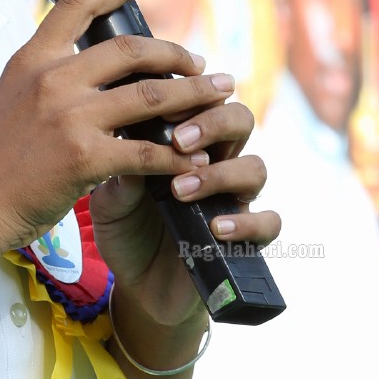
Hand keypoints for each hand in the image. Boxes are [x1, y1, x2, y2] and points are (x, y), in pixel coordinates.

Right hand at [0, 0, 247, 257]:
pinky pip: (148, 151)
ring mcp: (68, 117)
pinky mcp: (84, 159)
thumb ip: (45, 78)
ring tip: (218, 96)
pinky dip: (177, 155)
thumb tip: (88, 67)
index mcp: (31, 60)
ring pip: (152, 94)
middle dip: (176, 53)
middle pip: (130, 48)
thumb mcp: (9, 100)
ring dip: (194, 95)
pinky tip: (194, 160)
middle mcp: (51, 79)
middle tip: (201, 64)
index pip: (79, 3)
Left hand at [90, 72, 280, 333]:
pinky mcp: (245, 238)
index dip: (189, 93)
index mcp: (186, 145)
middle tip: (179, 138)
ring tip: (180, 190)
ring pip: (256, 168)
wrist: (137, 284)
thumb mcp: (110, 200)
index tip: (161, 101)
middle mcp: (216, 164)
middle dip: (214, 121)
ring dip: (220, 174)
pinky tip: (216, 228)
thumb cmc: (125, 230)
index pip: (201, 101)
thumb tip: (125, 141)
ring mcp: (233, 199)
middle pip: (240, 119)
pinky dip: (246, 223)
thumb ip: (118, 172)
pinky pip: (268, 223)